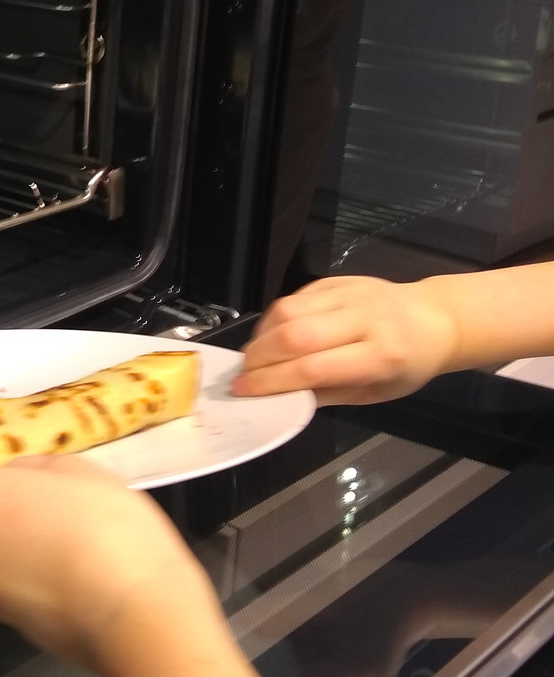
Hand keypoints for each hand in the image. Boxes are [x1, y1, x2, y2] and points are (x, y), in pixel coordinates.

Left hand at [0, 456, 215, 672]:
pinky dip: (26, 581)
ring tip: (52, 534)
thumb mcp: (74, 471)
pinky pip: (6, 594)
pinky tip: (70, 568)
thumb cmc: (101, 527)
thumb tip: (18, 481)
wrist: (135, 613)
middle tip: (8, 508)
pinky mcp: (15, 629)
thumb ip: (31, 473)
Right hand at [233, 276, 459, 404]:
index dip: (272, 381)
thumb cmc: (407, 366)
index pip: (313, 368)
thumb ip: (327, 394)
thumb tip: (279, 397)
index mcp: (381, 356)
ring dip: (261, 336)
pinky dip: (273, 319)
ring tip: (253, 356)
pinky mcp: (337, 279)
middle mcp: (365, 318)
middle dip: (260, 357)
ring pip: (289, 309)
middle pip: (296, 334)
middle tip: (242, 374)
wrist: (434, 319)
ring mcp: (350, 292)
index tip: (243, 391)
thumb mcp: (375, 393)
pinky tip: (269, 336)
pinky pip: (295, 296)